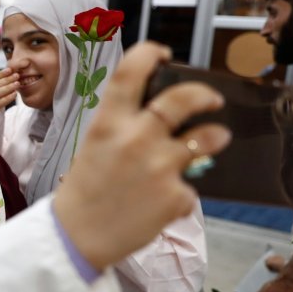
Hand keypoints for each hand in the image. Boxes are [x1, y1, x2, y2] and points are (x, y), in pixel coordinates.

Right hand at [53, 42, 231, 270]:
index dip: (151, 54)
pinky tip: (161, 201)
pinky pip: (190, 187)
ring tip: (216, 138)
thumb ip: (125, 126)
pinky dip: (180, 192)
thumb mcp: (95, 146)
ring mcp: (159, 167)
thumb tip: (160, 114)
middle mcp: (136, 138)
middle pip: (184, 98)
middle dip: (204, 93)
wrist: (76, 237)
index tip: (163, 55)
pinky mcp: (175, 197)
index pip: (132, 70)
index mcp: (108, 122)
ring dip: (215, 135)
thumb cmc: (83, 191)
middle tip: (213, 99)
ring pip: (206, 138)